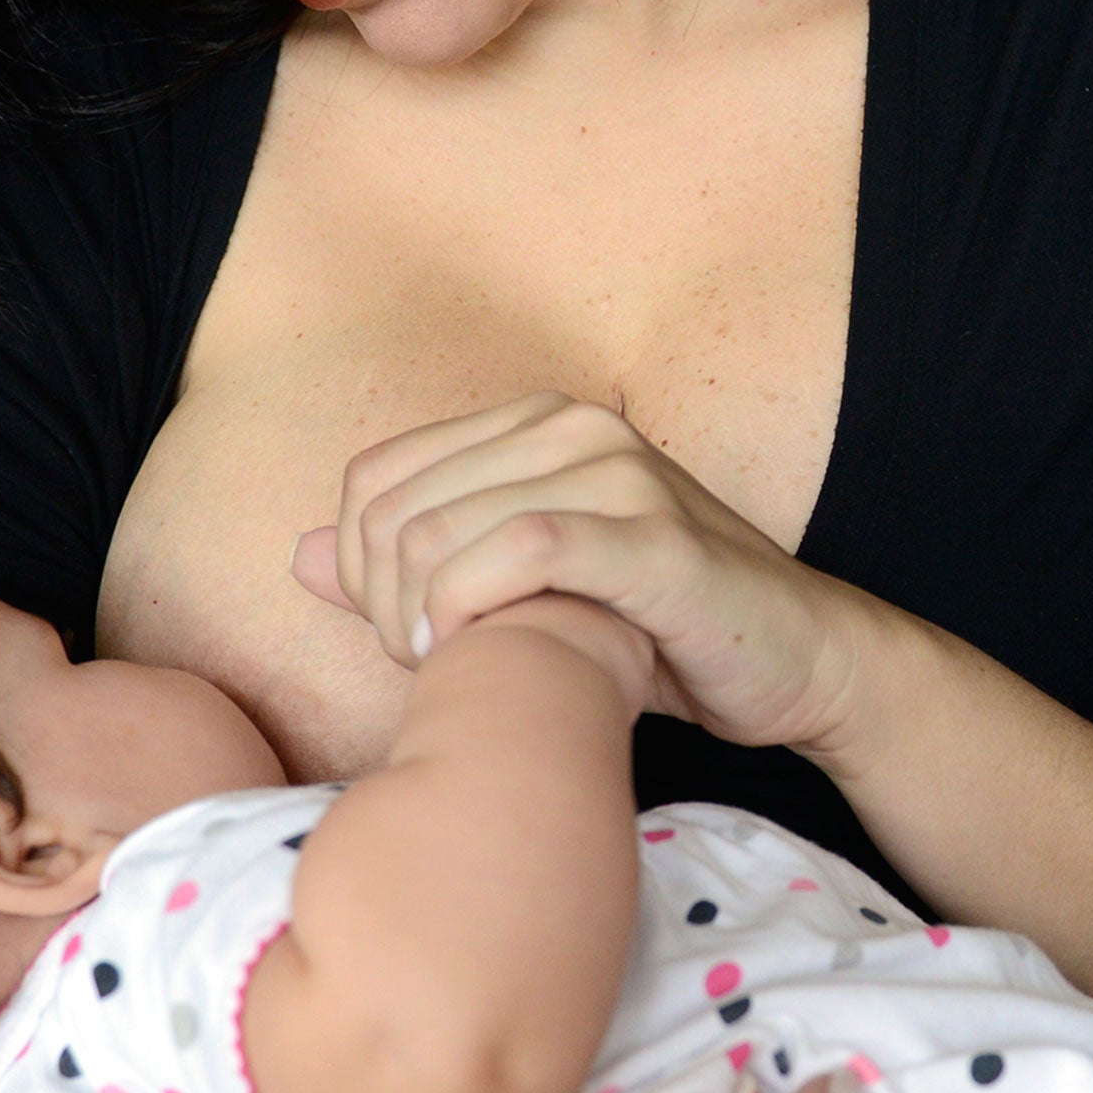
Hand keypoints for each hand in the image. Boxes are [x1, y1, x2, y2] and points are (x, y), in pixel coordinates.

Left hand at [291, 393, 875, 751]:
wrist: (795, 661)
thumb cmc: (655, 629)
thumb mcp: (520, 591)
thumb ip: (410, 568)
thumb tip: (297, 554)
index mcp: (532, 425)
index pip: (374, 480)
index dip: (357, 569)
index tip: (401, 637)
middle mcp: (571, 427)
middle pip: (393, 512)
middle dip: (383, 606)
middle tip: (430, 665)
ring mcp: (616, 473)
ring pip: (439, 532)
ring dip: (422, 620)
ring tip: (459, 667)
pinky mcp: (653, 536)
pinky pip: (518, 552)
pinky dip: (472, 609)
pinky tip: (478, 653)